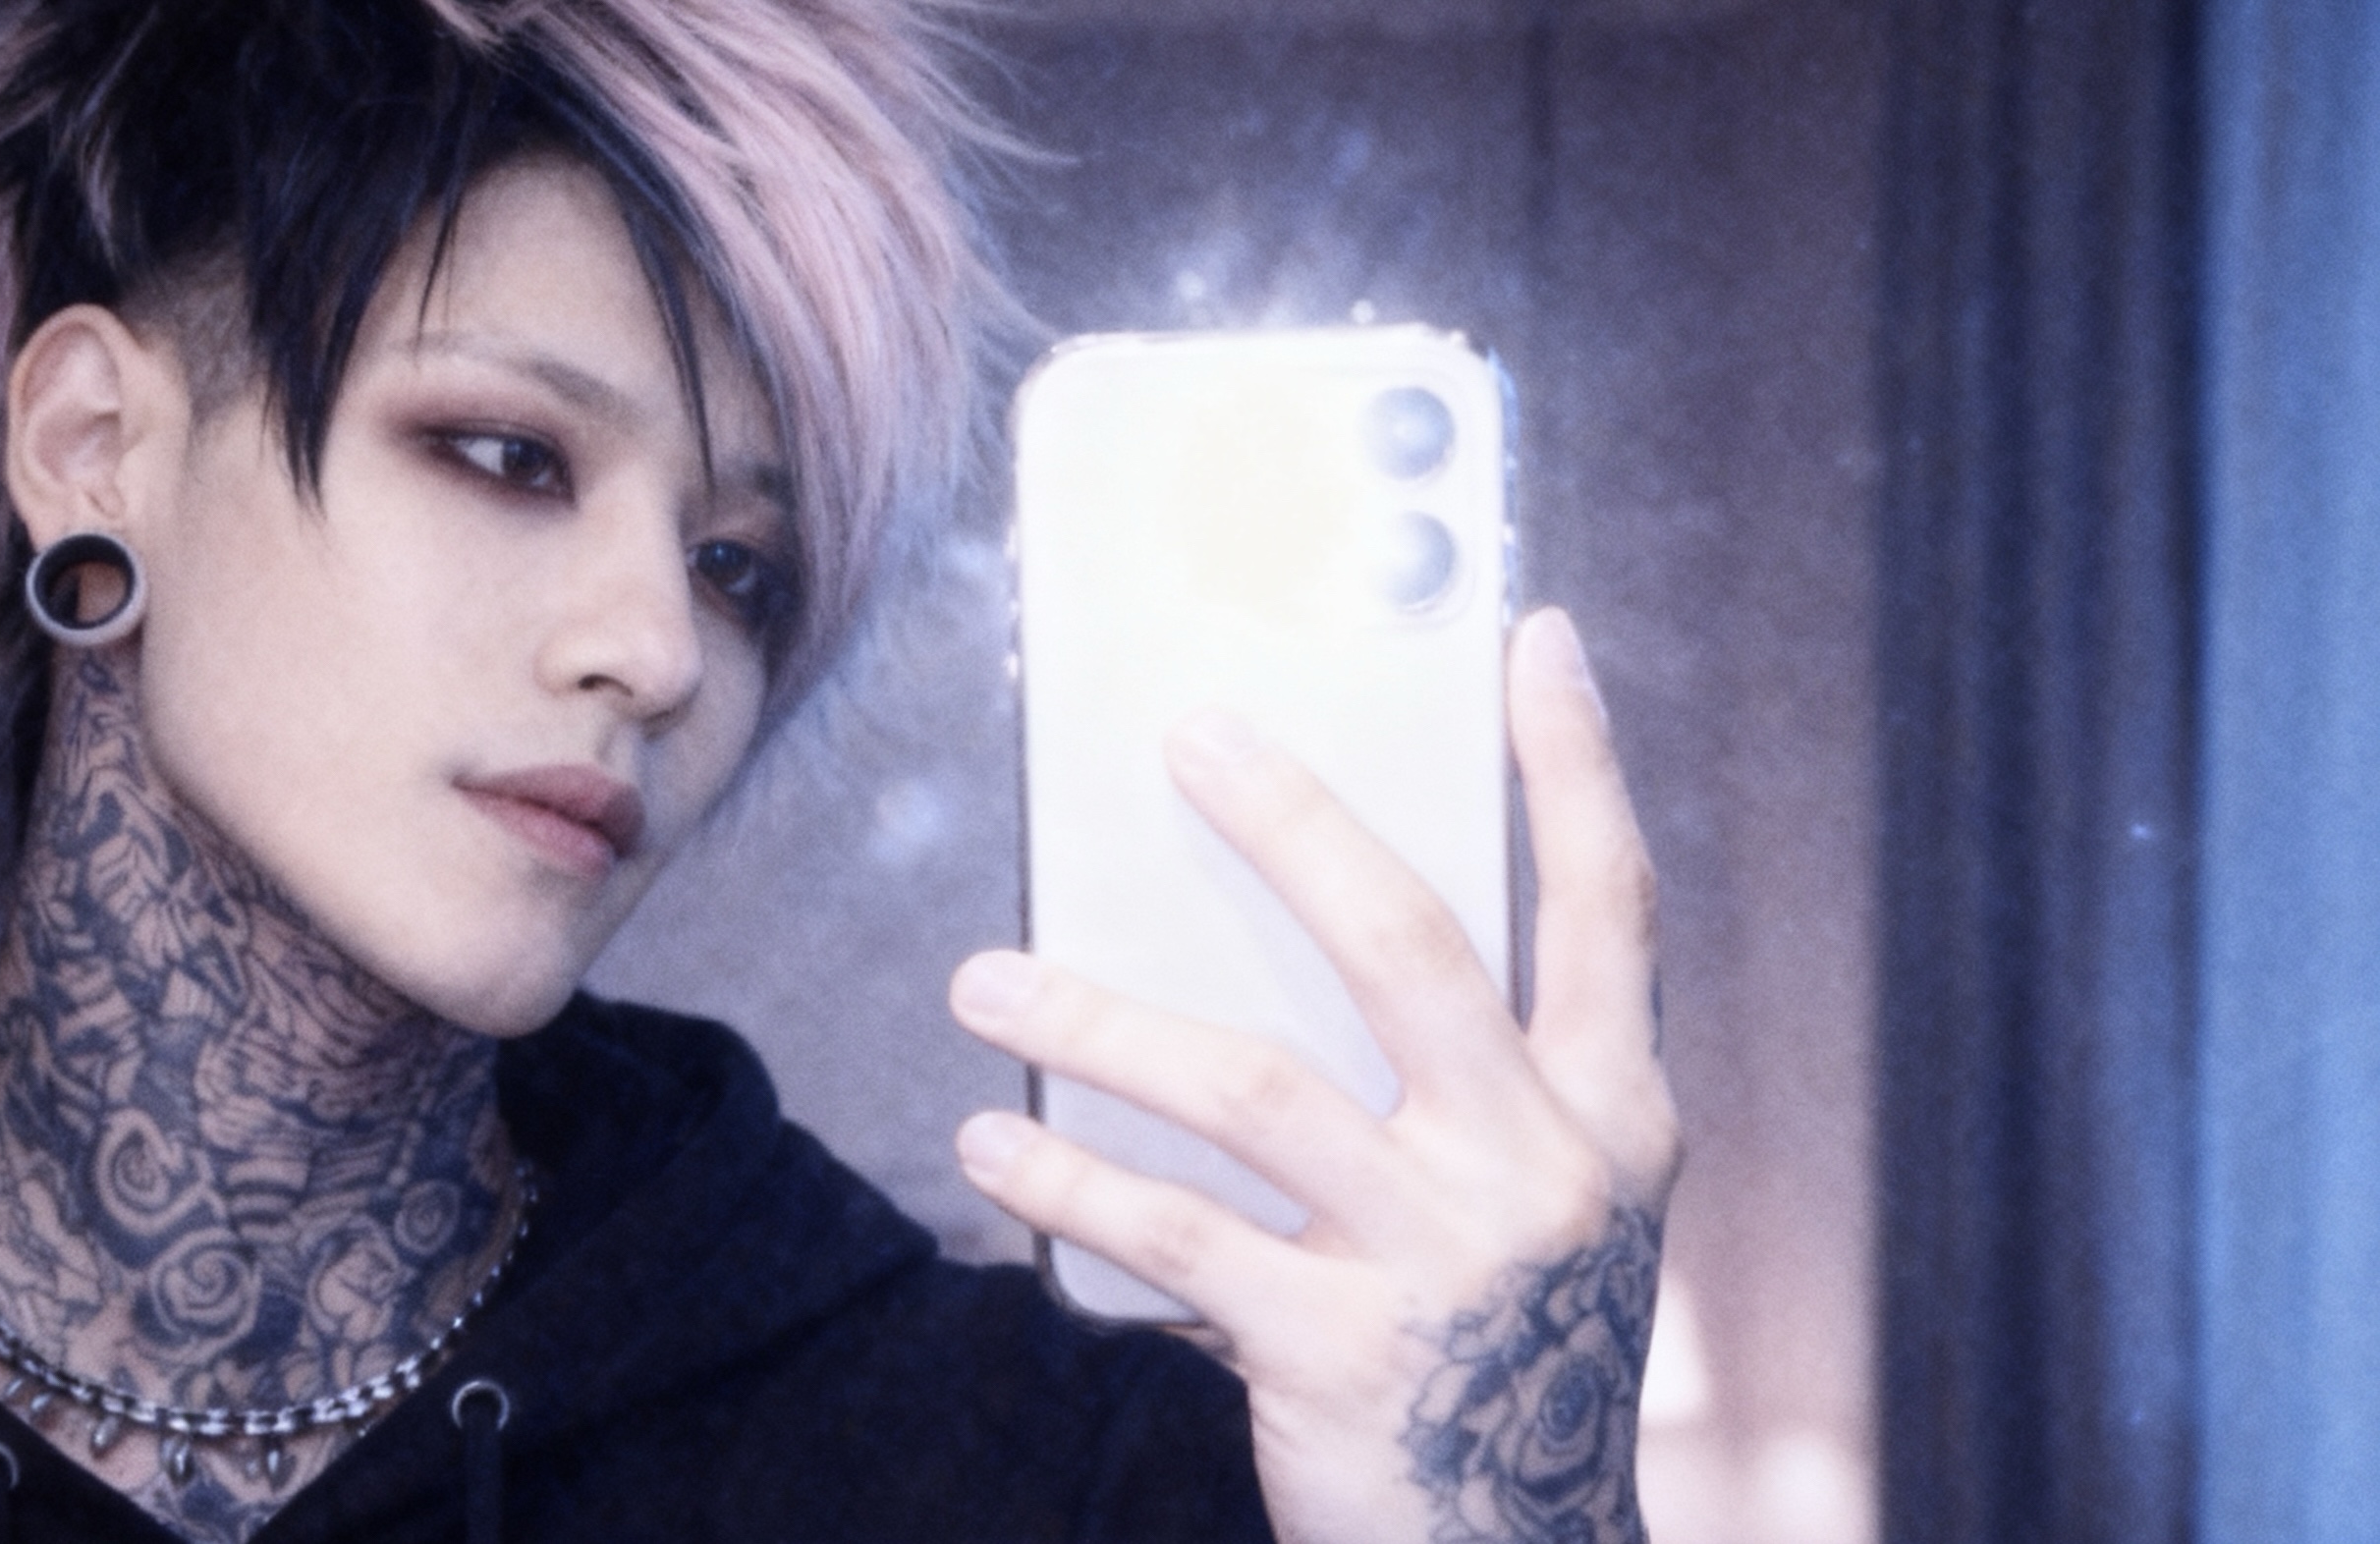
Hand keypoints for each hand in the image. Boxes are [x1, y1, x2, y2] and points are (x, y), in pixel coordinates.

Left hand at [949, 607, 1679, 1543]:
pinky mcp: (1340, 1355)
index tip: (1536, 635)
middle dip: (1296, 826)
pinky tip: (988, 1145)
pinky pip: (1175, 1238)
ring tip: (980, 981)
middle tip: (1186, 735)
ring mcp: (1446, 1262)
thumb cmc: (1489, 1343)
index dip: (1575, 766)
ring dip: (1100, 1024)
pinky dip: (1068, 1182)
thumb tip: (1276, 919)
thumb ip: (1453, 1074)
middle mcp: (1548, 1170)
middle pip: (1410, 950)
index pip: (1609, 907)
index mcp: (1611, 1113)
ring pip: (1253, 1089)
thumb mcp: (1522, 1198)